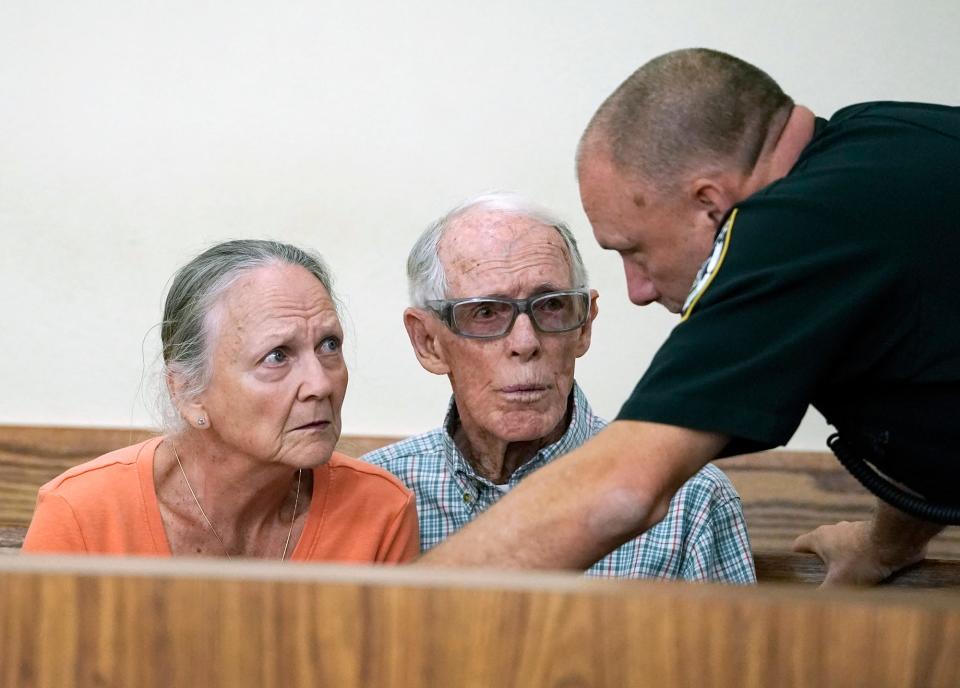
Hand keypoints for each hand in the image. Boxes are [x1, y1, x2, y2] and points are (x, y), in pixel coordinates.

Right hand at [792, 520, 926, 585]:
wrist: (894, 541)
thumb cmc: (862, 559)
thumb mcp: (839, 582)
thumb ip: (824, 595)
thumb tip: (812, 609)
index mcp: (819, 537)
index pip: (798, 546)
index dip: (796, 560)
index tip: (800, 575)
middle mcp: (833, 530)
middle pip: (821, 549)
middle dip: (824, 566)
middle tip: (828, 583)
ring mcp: (852, 530)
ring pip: (841, 548)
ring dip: (844, 562)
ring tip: (852, 581)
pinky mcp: (870, 535)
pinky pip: (860, 548)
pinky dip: (862, 560)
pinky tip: (870, 574)